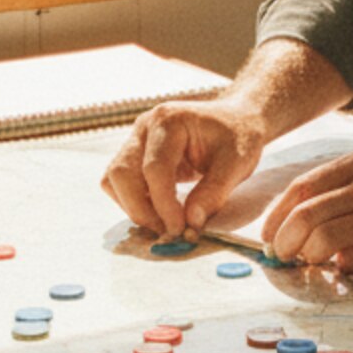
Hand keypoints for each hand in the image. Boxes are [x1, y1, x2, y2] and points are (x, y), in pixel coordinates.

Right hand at [101, 98, 268, 238]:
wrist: (236, 120)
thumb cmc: (238, 136)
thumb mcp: (237, 163)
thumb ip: (214, 192)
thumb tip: (190, 224)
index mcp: (170, 120)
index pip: (154, 168)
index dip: (163, 204)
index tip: (180, 229)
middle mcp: (145, 127)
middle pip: (122, 173)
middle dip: (141, 209)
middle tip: (168, 232)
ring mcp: (136, 140)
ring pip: (114, 179)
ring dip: (134, 207)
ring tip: (165, 223)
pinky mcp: (135, 155)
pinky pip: (119, 183)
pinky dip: (133, 202)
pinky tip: (159, 213)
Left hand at [259, 149, 352, 272]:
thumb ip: (345, 186)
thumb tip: (298, 218)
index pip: (302, 188)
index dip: (276, 215)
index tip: (267, 235)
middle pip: (307, 215)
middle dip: (283, 241)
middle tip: (281, 256)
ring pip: (325, 239)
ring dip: (308, 257)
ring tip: (312, 264)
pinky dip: (341, 267)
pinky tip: (346, 266)